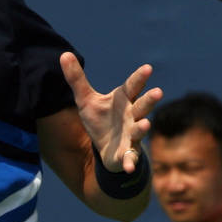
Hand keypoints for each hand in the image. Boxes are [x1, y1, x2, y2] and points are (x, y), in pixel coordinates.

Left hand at [60, 51, 162, 172]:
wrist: (104, 148)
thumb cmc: (100, 119)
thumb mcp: (85, 100)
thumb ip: (76, 79)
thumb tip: (64, 54)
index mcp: (123, 100)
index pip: (132, 87)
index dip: (139, 78)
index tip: (147, 68)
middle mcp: (131, 116)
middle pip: (142, 106)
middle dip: (149, 100)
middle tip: (157, 92)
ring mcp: (132, 135)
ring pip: (140, 130)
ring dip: (142, 127)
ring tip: (145, 124)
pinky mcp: (127, 153)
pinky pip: (130, 158)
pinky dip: (130, 162)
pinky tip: (128, 167)